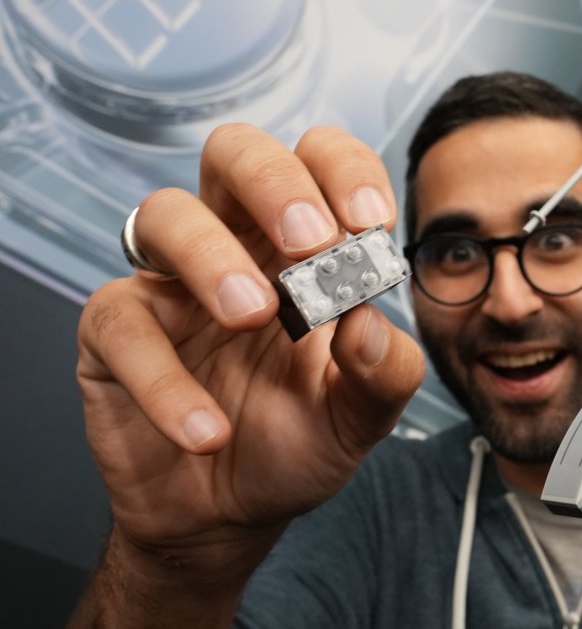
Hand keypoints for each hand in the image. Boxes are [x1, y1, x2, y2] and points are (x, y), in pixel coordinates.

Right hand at [75, 126, 423, 604]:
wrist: (230, 515)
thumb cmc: (297, 441)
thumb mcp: (360, 415)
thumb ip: (383, 371)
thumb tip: (370, 320)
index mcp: (302, 245)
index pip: (318, 160)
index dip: (344, 172)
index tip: (371, 223)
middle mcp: (234, 244)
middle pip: (235, 151)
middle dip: (275, 183)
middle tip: (311, 244)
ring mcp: (169, 283)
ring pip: (165, 214)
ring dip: (213, 257)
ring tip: (254, 318)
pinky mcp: (114, 333)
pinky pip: (121, 322)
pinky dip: (165, 379)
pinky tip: (209, 431)